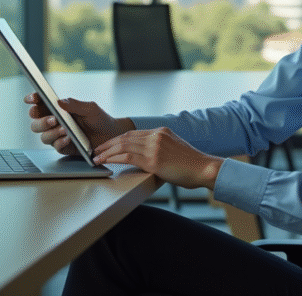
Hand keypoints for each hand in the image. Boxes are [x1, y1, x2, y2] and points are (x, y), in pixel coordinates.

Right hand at [25, 94, 134, 156]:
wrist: (111, 135)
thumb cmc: (99, 119)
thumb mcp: (90, 108)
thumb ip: (75, 104)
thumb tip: (59, 102)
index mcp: (58, 110)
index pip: (40, 104)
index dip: (32, 100)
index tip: (31, 99)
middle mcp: (54, 123)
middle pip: (36, 123)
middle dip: (41, 120)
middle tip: (53, 118)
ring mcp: (58, 136)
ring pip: (43, 136)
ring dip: (51, 132)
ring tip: (64, 129)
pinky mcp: (64, 148)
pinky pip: (56, 146)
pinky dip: (61, 142)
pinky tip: (68, 138)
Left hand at [92, 127, 223, 189]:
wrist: (204, 168)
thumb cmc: (192, 165)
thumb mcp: (175, 151)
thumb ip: (160, 150)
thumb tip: (147, 158)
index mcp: (162, 132)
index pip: (134, 134)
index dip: (118, 139)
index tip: (108, 144)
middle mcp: (157, 135)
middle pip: (126, 137)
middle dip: (108, 143)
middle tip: (96, 149)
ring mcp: (155, 146)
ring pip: (123, 146)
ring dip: (107, 151)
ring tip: (96, 157)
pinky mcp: (153, 160)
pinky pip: (127, 157)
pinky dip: (113, 158)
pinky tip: (105, 161)